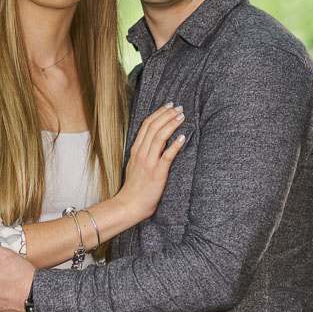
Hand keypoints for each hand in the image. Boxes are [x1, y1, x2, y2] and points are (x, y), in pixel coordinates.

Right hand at [117, 102, 186, 219]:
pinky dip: (175, 145)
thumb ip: (142, 153)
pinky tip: (183, 137)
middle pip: (154, 127)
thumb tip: (154, 142)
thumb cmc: (134, 188)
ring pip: (160, 137)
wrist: (129, 205)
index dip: (158, 113)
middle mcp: (141, 153)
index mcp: (135, 150)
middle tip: (179, 107)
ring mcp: (149, 162)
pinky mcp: (157, 173)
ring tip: (182, 116)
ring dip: (171, 124)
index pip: (146, 125)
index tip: (168, 106)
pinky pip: (167, 156)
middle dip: (167, 114)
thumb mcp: (134, 165)